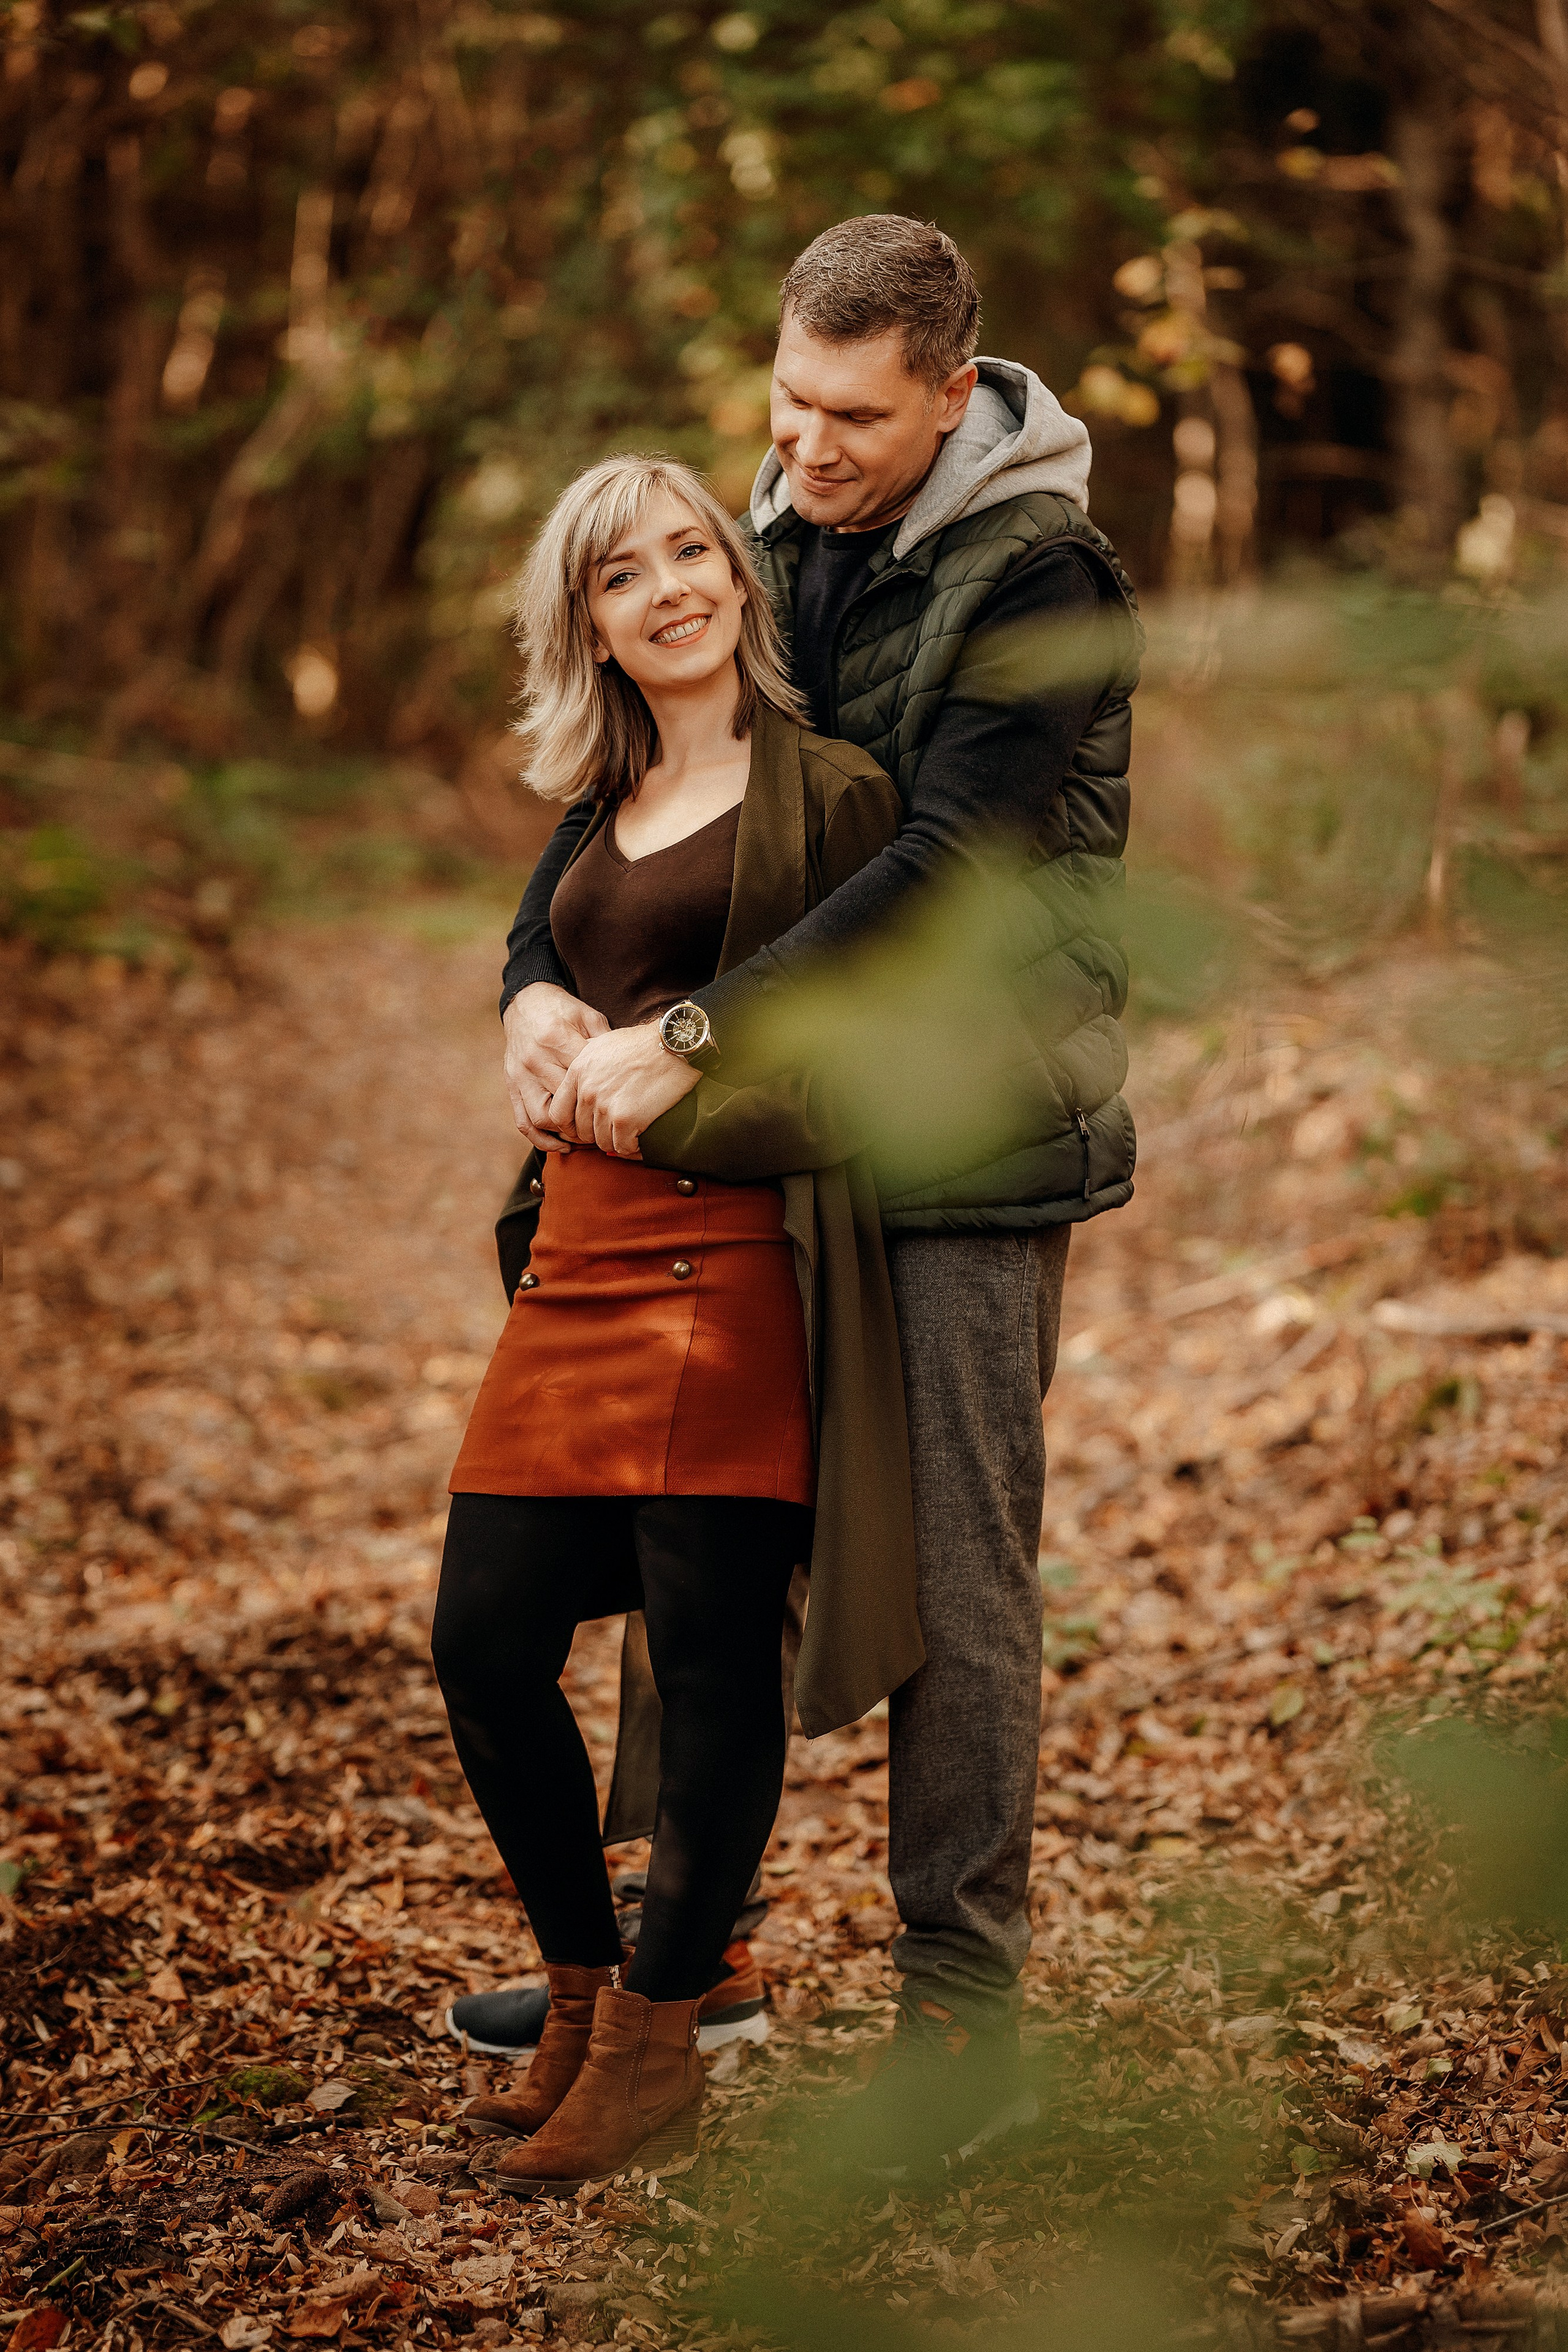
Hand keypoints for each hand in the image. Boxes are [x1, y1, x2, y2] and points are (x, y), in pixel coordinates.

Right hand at [502, 984, 609, 1149]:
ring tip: (586, 1138)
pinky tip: (562, 1145)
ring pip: (542, 1118)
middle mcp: (536, 1060)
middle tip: (608, 1129)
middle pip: (564, 1104)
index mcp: (558, 1039)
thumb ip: (605, 1043)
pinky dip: (541, 1139)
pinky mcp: (511, 1086)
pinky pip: (523, 1121)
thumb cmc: (563, 1011)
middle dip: (588, 1121)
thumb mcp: (589, 1017)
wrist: (526, 1002)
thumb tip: (626, 1072)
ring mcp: (521, 1076)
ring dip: (565, 1134)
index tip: (621, 1109)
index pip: (584, 1080)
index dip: (604, 1099)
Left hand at [550, 1022, 701, 1158]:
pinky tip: (642, 1137)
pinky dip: (633, 1147)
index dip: (571, 1127)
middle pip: (582, 1132)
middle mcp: (587, 1090)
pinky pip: (623, 1147)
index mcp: (578, 1072)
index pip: (558, 1114)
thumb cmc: (643, 1043)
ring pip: (602, 1143)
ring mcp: (605, 1106)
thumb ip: (586, 1065)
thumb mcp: (603, 1044)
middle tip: (616, 1129)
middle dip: (599, 1134)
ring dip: (618, 1141)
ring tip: (632, 1132)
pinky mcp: (626, 1119)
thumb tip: (583, 1081)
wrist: (671, 1045)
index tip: (586, 1128)